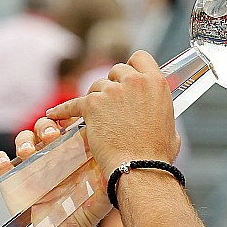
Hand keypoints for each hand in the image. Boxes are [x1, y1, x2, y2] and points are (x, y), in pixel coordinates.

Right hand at [0, 117, 110, 226]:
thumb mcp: (96, 207)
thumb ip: (107, 187)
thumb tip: (121, 168)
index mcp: (75, 163)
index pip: (72, 133)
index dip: (70, 124)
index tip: (70, 122)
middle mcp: (54, 163)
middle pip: (46, 131)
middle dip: (46, 128)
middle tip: (50, 136)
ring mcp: (33, 171)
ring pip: (25, 141)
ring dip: (25, 140)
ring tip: (29, 152)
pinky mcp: (14, 182)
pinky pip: (2, 163)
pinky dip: (1, 159)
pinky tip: (7, 164)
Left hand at [46, 51, 180, 177]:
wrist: (139, 169)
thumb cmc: (156, 155)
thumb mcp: (171, 127)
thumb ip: (161, 112)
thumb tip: (158, 114)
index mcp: (157, 83)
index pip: (140, 57)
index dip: (132, 67)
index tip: (127, 78)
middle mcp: (135, 81)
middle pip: (116, 70)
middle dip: (113, 85)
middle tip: (112, 106)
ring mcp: (112, 91)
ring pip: (96, 86)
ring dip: (96, 100)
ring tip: (97, 120)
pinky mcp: (92, 104)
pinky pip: (73, 104)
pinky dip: (64, 111)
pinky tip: (55, 115)